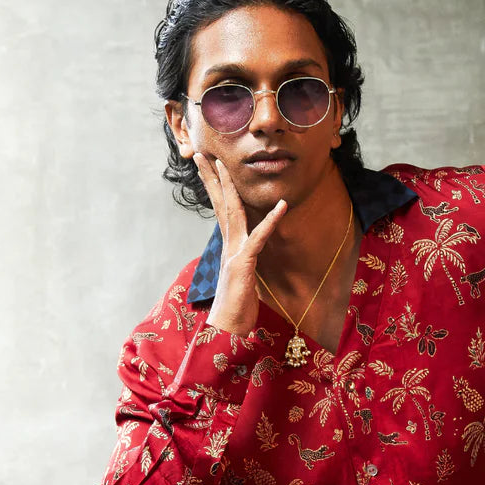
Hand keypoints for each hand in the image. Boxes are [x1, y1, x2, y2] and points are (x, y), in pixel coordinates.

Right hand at [194, 151, 287, 335]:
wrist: (226, 330)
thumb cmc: (236, 307)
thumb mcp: (242, 278)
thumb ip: (243, 261)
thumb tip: (243, 254)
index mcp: (228, 246)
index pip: (219, 209)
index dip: (213, 185)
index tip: (207, 163)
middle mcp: (228, 245)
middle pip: (219, 204)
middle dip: (211, 177)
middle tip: (201, 153)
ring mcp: (234, 254)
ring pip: (231, 213)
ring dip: (230, 187)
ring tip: (226, 164)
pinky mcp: (244, 265)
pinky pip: (259, 238)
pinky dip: (271, 220)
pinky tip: (282, 205)